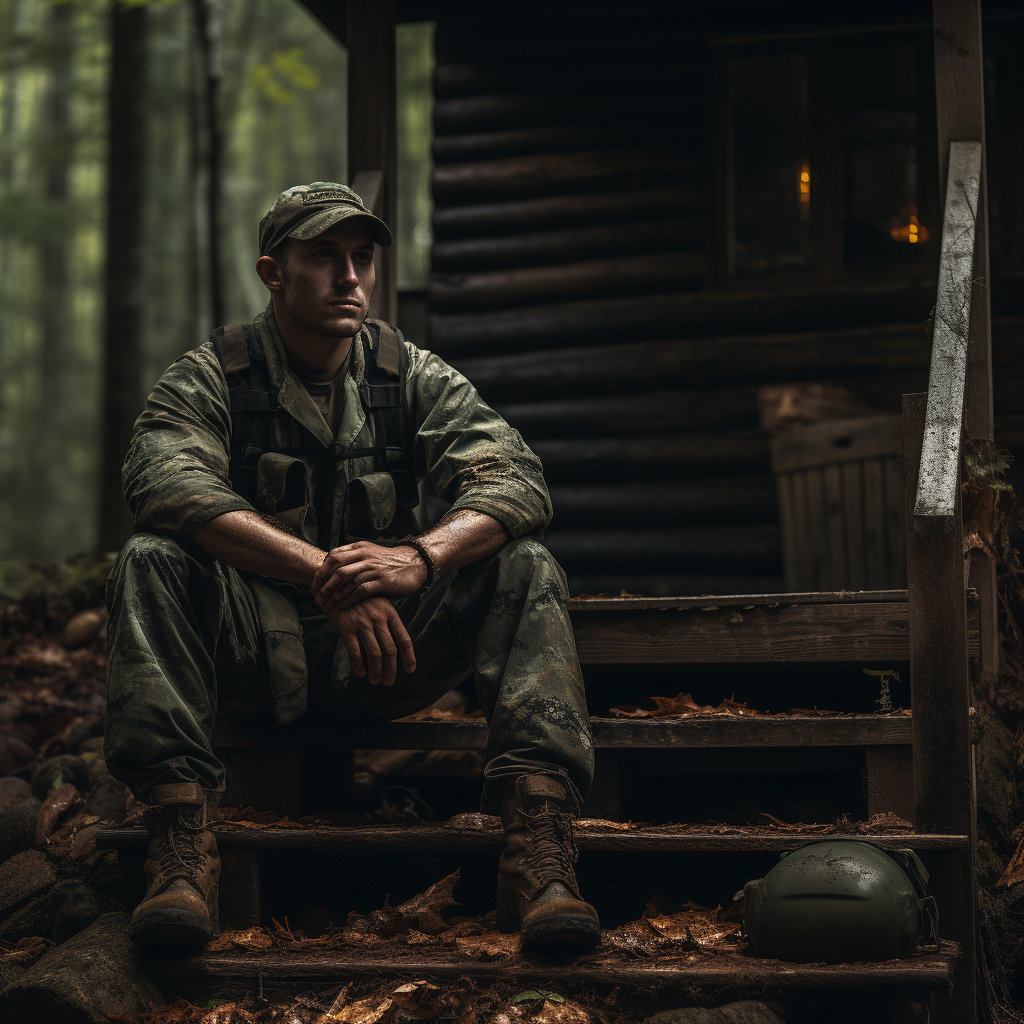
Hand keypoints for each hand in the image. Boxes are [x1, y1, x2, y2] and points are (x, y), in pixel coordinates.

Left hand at [312, 540, 427, 611]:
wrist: (416, 563)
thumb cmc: (391, 563)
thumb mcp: (371, 554)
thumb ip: (355, 558)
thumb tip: (334, 569)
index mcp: (360, 548)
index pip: (333, 556)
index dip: (322, 570)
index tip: (315, 584)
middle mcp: (365, 556)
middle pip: (336, 567)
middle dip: (323, 583)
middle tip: (316, 596)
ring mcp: (374, 568)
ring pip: (346, 578)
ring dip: (333, 593)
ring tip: (325, 604)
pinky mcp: (382, 581)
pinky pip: (360, 589)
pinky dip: (349, 598)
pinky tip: (342, 605)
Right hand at [325, 596, 415, 685]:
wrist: (337, 586)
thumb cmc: (361, 598)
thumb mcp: (380, 604)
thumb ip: (388, 622)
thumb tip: (398, 645)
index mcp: (390, 613)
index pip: (404, 638)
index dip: (409, 657)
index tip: (410, 670)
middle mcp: (378, 619)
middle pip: (390, 650)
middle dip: (391, 670)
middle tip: (389, 682)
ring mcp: (362, 623)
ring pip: (374, 653)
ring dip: (376, 671)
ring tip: (375, 681)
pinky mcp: (346, 627)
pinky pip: (354, 651)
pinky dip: (358, 664)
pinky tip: (360, 673)